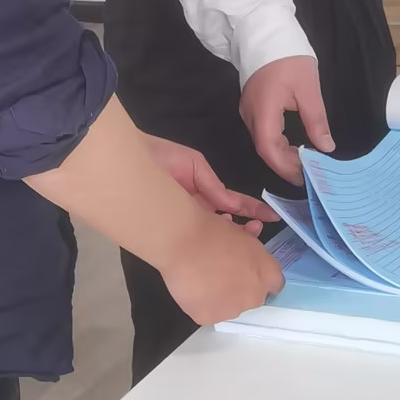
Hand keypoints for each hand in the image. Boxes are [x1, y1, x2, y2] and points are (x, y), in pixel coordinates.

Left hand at [144, 135, 278, 234]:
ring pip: (213, 230)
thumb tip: (232, 206)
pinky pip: (194, 234)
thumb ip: (213, 185)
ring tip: (245, 237)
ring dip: (230, 235)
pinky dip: (208, 239)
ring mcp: (184, 217)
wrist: (128, 162)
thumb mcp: (193, 165)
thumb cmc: (160, 157)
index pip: (233, 203)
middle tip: (259, 233)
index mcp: (202, 191)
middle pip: (226, 221)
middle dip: (244, 228)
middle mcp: (196, 207)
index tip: (271, 216)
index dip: (251, 209)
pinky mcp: (171, 225)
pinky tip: (221, 241)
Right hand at [159, 213, 284, 325]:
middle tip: (221, 272)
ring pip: (229, 307)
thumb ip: (250, 242)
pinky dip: (201, 303)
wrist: (184, 242)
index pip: (275, 283)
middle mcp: (255, 296)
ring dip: (221, 297)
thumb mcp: (240, 231)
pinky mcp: (210, 318)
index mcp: (268, 273)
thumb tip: (250, 240)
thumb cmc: (213, 231)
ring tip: (203, 278)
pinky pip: (208, 312)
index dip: (259, 276)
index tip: (247, 270)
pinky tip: (193, 288)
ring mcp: (233, 310)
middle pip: (252, 297)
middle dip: (240, 287)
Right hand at [239, 55, 334, 185]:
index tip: (306, 177)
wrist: (266, 31)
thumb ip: (316, 121)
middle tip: (310, 173)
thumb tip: (326, 148)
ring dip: (282, 155)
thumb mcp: (308, 89)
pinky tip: (293, 145)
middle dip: (286, 165)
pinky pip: (263, 132)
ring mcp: (248, 110)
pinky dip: (278, 143)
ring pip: (263, 142)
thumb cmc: (289, 59)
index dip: (287, 168)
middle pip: (265, 150)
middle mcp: (250, 115)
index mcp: (263, 111)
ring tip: (305, 162)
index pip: (270, 150)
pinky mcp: (252, 105)